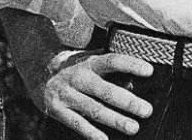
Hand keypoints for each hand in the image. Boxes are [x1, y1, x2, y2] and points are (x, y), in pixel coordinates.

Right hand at [33, 51, 152, 138]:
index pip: (113, 60)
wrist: (43, 75)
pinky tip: (104, 139)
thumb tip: (133, 83)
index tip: (148, 71)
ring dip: (115, 120)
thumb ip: (113, 71)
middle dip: (127, 102)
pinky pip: (77, 123)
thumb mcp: (94, 63)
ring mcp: (67, 94)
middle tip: (146, 110)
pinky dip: (91, 132)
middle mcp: (79, 77)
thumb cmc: (79, 70)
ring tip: (133, 127)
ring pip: (94, 109)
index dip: (130, 64)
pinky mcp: (58, 110)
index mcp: (91, 63)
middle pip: (105, 90)